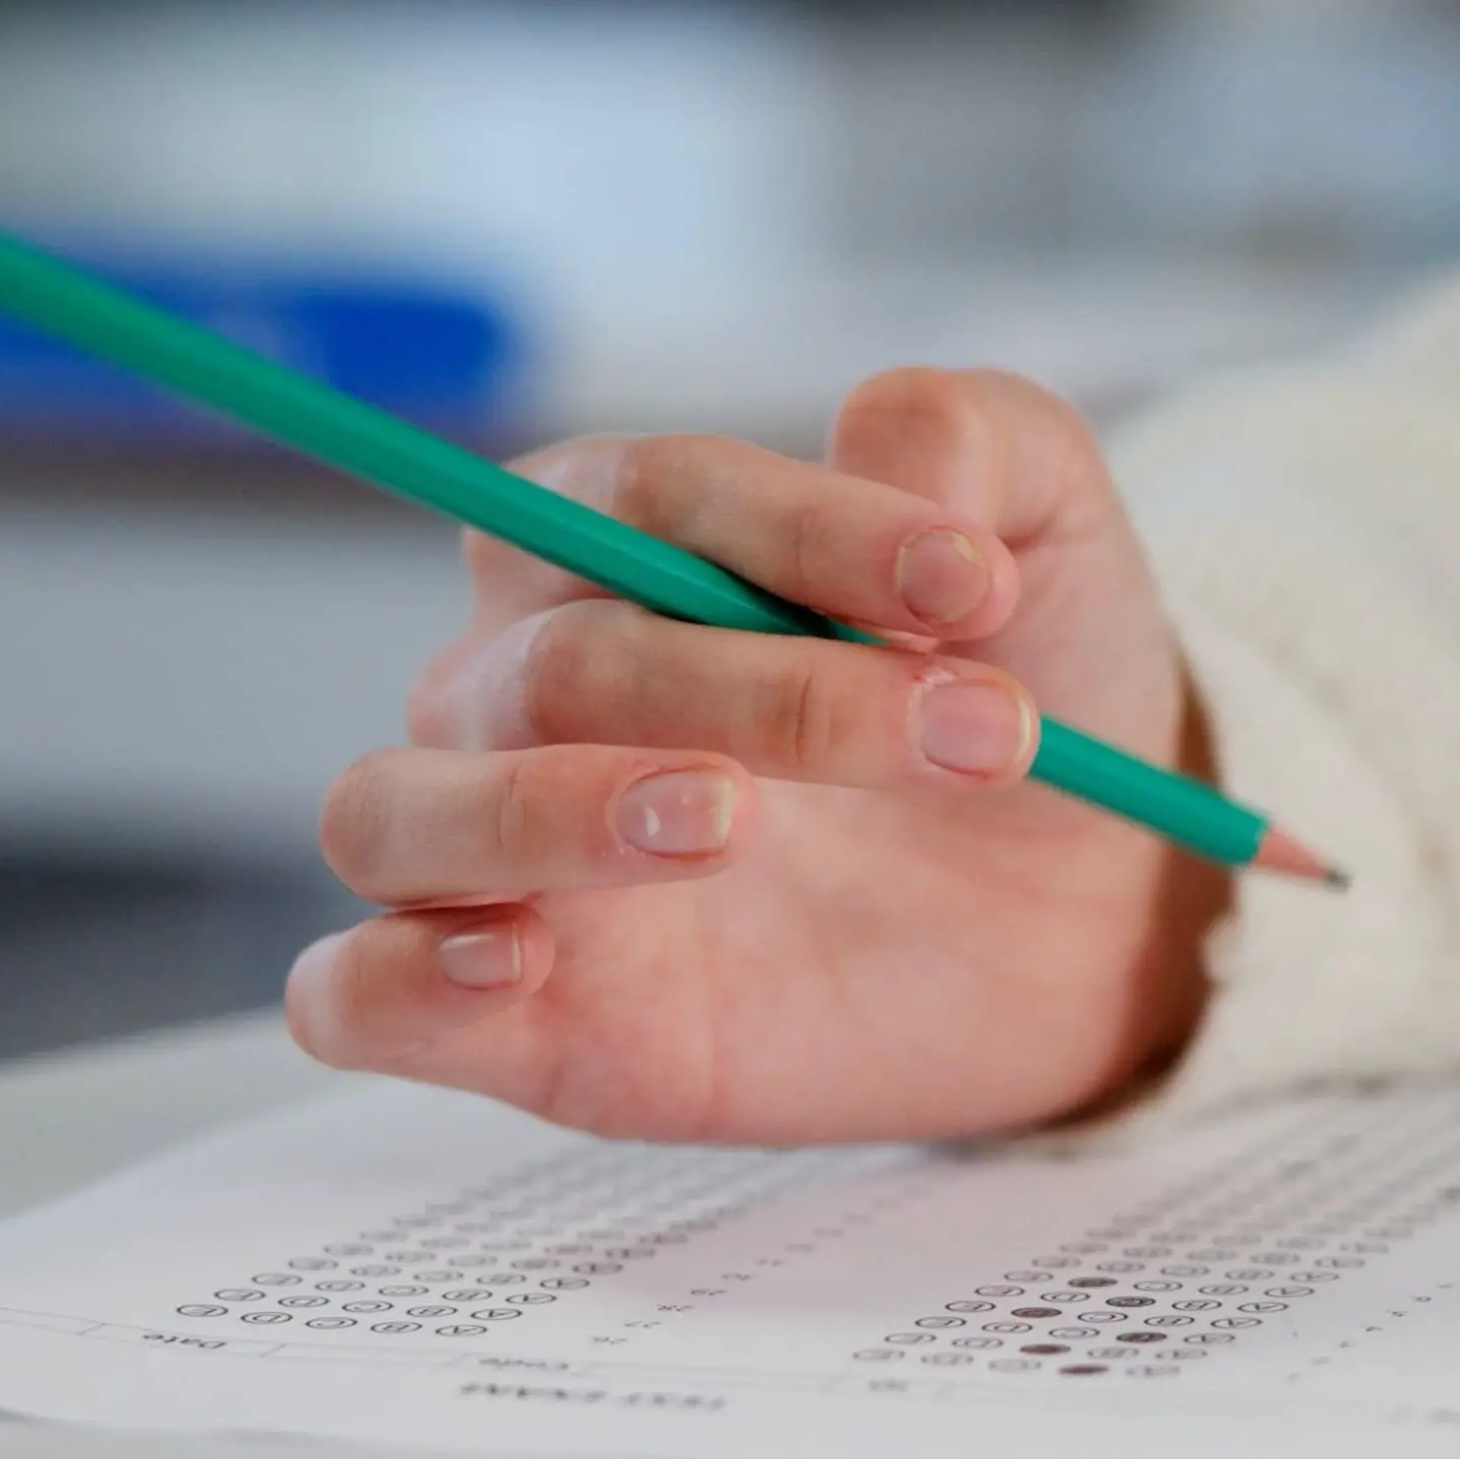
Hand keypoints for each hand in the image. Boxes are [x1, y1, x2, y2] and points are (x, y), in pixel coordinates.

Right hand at [284, 367, 1226, 1143]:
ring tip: (729, 821)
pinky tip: (516, 962)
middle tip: (974, 733)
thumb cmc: (1032, 685)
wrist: (1101, 901)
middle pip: (563, 662)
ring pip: (395, 811)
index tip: (977, 583)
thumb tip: (882, 445)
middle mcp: (522, 689)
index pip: (636, 501)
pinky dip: (400, 979)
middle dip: (779, 692)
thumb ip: (975, 439)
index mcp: (615, 546)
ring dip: (549, 810)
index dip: (799, 529)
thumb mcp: (1050, 533)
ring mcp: (505, 857)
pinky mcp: (519, 1020)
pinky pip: (357, 998)